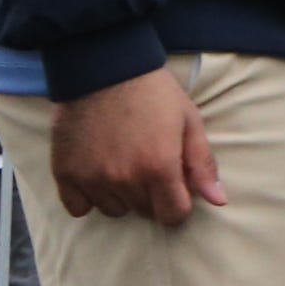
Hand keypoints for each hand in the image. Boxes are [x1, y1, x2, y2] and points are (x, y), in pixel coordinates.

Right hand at [52, 66, 222, 224]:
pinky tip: (97, 173)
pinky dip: (89, 197)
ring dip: (122, 196)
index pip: (172, 216)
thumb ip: (203, 165)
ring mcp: (92, 179)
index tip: (176, 190)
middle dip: (153, 197)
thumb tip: (219, 200)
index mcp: (159, 168)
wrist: (104, 69)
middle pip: (144, 212)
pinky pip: (79, 208)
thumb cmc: (154, 93)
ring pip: (114, 210)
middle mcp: (124, 180)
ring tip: (124, 164)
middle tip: (150, 167)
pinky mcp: (65, 173)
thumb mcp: (189, 122)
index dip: (179, 206)